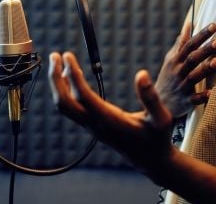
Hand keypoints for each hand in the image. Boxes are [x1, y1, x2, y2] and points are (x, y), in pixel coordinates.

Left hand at [48, 52, 172, 175]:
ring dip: (58, 84)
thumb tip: (142, 74)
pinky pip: (72, 108)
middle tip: (54, 55)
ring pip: (65, 106)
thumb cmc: (157, 139)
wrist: (150, 160)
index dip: (73, 75)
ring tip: (60, 61)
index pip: (82, 96)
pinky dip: (67, 90)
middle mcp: (96, 124)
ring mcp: (92, 126)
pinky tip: (73, 77)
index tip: (68, 56)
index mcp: (109, 121)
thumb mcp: (161, 119)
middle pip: (63, 103)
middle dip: (55, 79)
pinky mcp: (93, 125)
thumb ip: (151, 97)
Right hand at [155, 23, 215, 117]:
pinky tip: (212, 92)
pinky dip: (202, 97)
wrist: (158, 105)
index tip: (214, 26)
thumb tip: (189, 23)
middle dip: (205, 50)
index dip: (201, 35)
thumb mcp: (171, 59)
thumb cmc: (169, 77)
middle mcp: (178, 72)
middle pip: (192, 59)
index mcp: (175, 60)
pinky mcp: (185, 102)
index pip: (189, 45)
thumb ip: (181, 42)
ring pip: (193, 77)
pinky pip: (194, 100)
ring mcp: (181, 87)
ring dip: (205, 70)